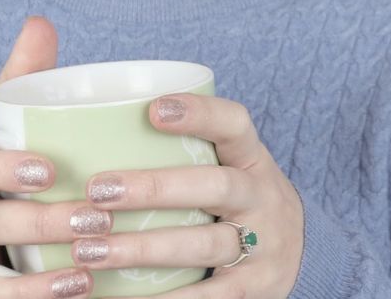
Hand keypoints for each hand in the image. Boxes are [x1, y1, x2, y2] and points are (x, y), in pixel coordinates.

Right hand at [0, 16, 100, 298]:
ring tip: (91, 267)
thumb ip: (23, 77)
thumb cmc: (3, 157)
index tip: (49, 168)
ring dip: (39, 271)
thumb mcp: (6, 118)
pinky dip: (31, 298)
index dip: (7, 166)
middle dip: (39, 220)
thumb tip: (39, 21)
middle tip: (95, 218)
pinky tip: (78, 291)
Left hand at [74, 94, 306, 298]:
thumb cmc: (239, 203)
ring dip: (143, 248)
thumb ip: (183, 155)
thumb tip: (91, 137)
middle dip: (154, 188)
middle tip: (96, 191)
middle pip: (215, 187)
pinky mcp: (253, 289)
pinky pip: (207, 296)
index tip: (154, 109)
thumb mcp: (230, 169)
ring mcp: (262, 245)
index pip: (235, 125)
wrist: (301, 254)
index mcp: (251, 160)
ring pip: (204, 245)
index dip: (200, 114)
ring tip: (89, 251)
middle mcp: (261, 199)